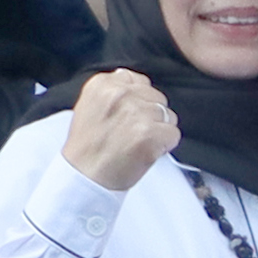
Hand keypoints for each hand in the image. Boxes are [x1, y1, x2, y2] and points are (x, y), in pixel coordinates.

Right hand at [59, 67, 179, 192]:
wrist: (84, 177)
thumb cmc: (88, 146)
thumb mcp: (90, 105)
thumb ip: (114, 90)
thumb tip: (138, 83)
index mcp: (103, 84)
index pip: (139, 81)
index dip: (138, 101)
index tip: (127, 117)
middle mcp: (121, 94)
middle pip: (156, 97)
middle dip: (150, 115)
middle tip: (130, 133)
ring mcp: (137, 113)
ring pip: (168, 115)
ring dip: (158, 131)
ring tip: (136, 143)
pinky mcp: (151, 134)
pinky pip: (173, 134)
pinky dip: (165, 146)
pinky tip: (145, 152)